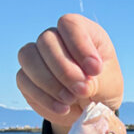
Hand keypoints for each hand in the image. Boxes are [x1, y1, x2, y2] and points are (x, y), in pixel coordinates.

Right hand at [16, 14, 123, 133]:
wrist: (91, 107)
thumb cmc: (104, 88)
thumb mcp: (110, 84)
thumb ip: (98, 82)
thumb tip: (80, 86)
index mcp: (83, 31)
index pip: (70, 24)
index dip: (80, 45)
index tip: (95, 70)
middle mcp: (57, 38)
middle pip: (46, 40)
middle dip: (64, 69)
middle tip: (82, 90)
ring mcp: (39, 55)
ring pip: (28, 57)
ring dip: (49, 82)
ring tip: (71, 99)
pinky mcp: (26, 76)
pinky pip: (24, 80)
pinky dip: (43, 97)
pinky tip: (63, 108)